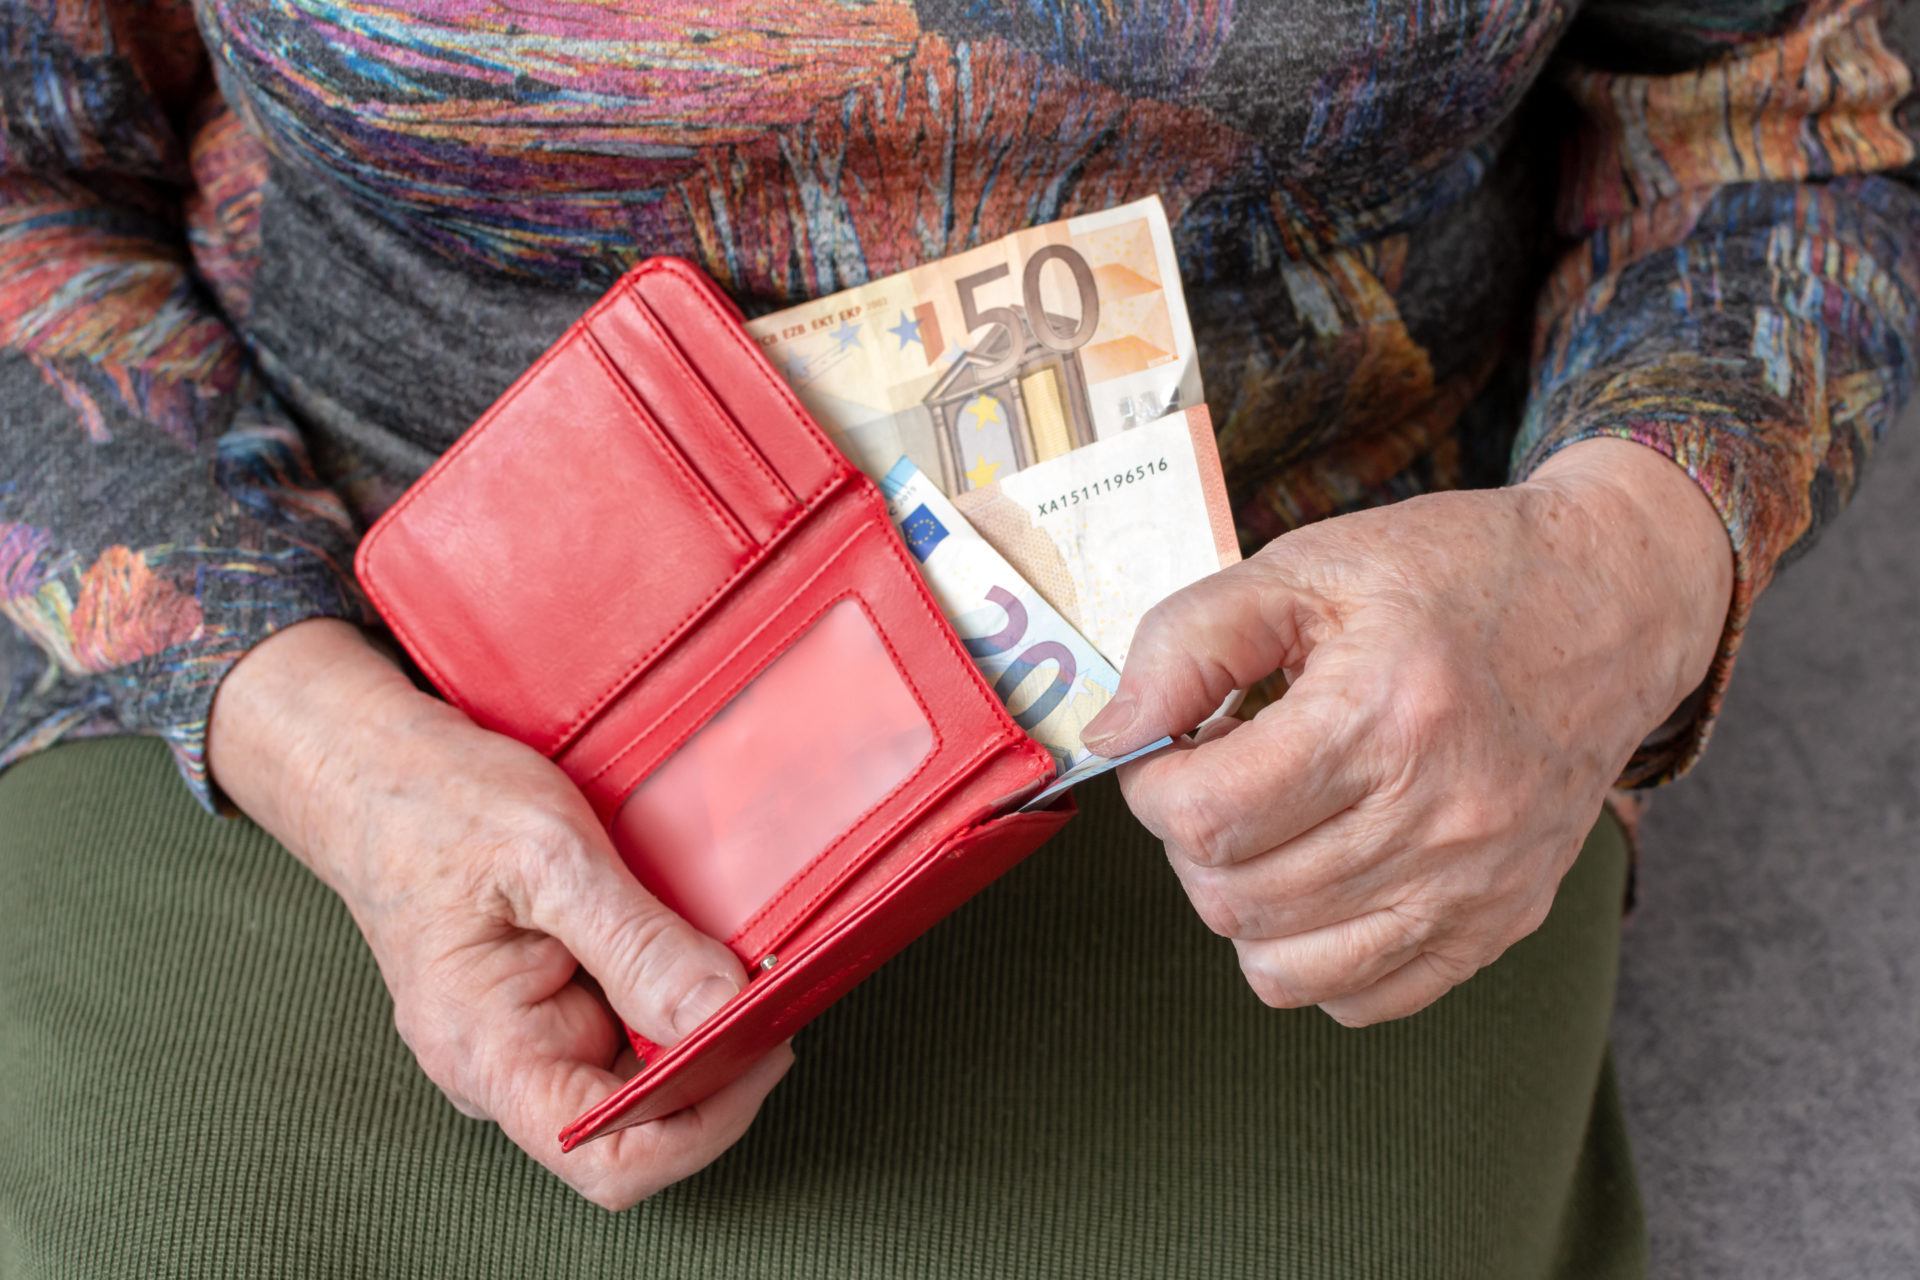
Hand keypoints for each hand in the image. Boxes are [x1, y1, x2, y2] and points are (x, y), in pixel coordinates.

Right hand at [209, 619, 791, 1207]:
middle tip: (772, 991)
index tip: (762, 1051)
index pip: (607, 1158)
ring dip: (700, 1027)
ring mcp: (527, 1037)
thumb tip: (719, 1010)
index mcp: (488, 1052)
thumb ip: (634, 942)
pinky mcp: (549, 1003)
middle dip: (716, 1068)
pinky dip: (677, 995)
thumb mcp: (547, 855)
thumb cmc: (435, 805)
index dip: (703, 1124)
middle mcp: (506, 1064)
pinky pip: (629, 1025)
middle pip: (639, 1120)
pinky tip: (700, 947)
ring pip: (642, 1071)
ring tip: (741, 960)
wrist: (376, 769)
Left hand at [1083, 438, 1731, 1025]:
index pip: (1207, 817)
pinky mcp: (1498, 924)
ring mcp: (1476, 886)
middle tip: (1224, 773)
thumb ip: (1187, 642)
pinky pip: (1361, 1000)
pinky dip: (1312, 955)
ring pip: (1282, 967)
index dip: (1156, 786)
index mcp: (1384, 716)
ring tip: (1272, 822)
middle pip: (1233, 898)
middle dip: (1193, 838)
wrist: (1609, 605)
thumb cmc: (1451, 577)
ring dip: (1241, 899)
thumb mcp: (1305, 568)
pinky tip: (1321, 874)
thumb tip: (1113, 737)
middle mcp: (1441, 817)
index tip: (1175, 747)